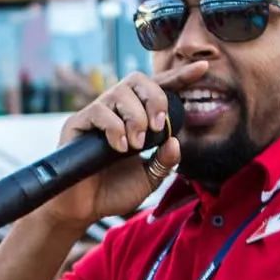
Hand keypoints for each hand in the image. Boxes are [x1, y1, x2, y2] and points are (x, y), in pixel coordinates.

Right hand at [43, 63, 207, 226]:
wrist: (82, 210)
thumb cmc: (112, 193)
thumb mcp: (148, 179)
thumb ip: (164, 162)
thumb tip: (175, 142)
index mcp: (136, 119)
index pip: (158, 89)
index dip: (179, 77)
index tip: (202, 69)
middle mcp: (116, 111)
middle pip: (138, 80)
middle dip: (155, 98)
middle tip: (158, 126)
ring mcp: (96, 115)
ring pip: (119, 92)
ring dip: (136, 117)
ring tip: (136, 145)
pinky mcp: (77, 123)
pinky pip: (99, 111)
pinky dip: (115, 128)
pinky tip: (119, 147)